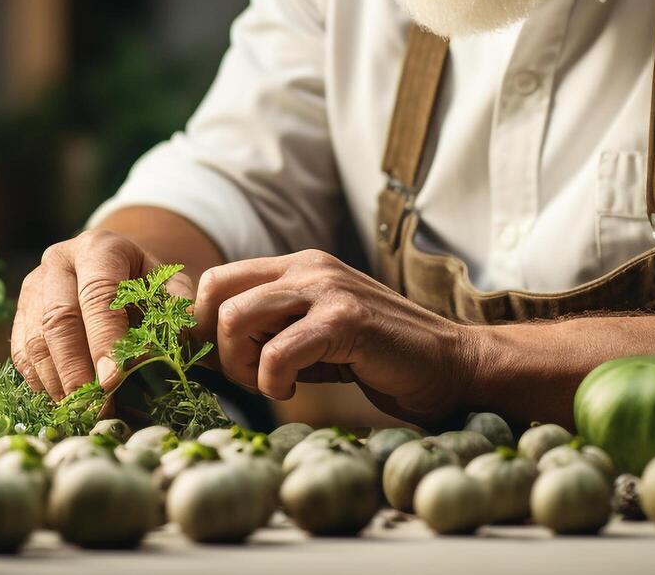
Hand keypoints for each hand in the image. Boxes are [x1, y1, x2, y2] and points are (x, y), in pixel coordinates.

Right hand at [11, 229, 196, 400]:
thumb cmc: (147, 283)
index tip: (113, 379)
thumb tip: (174, 344)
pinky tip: (61, 401)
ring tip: (80, 410)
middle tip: (93, 405)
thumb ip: (176, 311)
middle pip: (59, 317)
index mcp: (100, 248)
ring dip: (56, 380)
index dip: (104, 338)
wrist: (116, 270)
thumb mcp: (170, 286)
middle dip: (75, 367)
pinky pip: (22, 351)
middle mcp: (59, 260)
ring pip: (36, 337)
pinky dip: (39, 381)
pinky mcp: (20, 311)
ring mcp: (34, 285)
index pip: (98, 293)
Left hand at [193, 249, 473, 426]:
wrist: (449, 365)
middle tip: (252, 376)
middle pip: (216, 296)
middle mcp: (308, 266)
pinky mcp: (343, 321)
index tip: (226, 362)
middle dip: (220, 348)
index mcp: (298, 265)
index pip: (217, 280)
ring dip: (243, 364)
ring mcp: (326, 289)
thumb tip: (208, 349)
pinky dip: (273, 382)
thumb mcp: (313, 334)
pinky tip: (296, 388)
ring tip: (275, 382)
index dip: (206, 327)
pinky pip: (275, 353)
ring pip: (235, 318)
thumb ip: (270, 330)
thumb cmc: (377, 356)